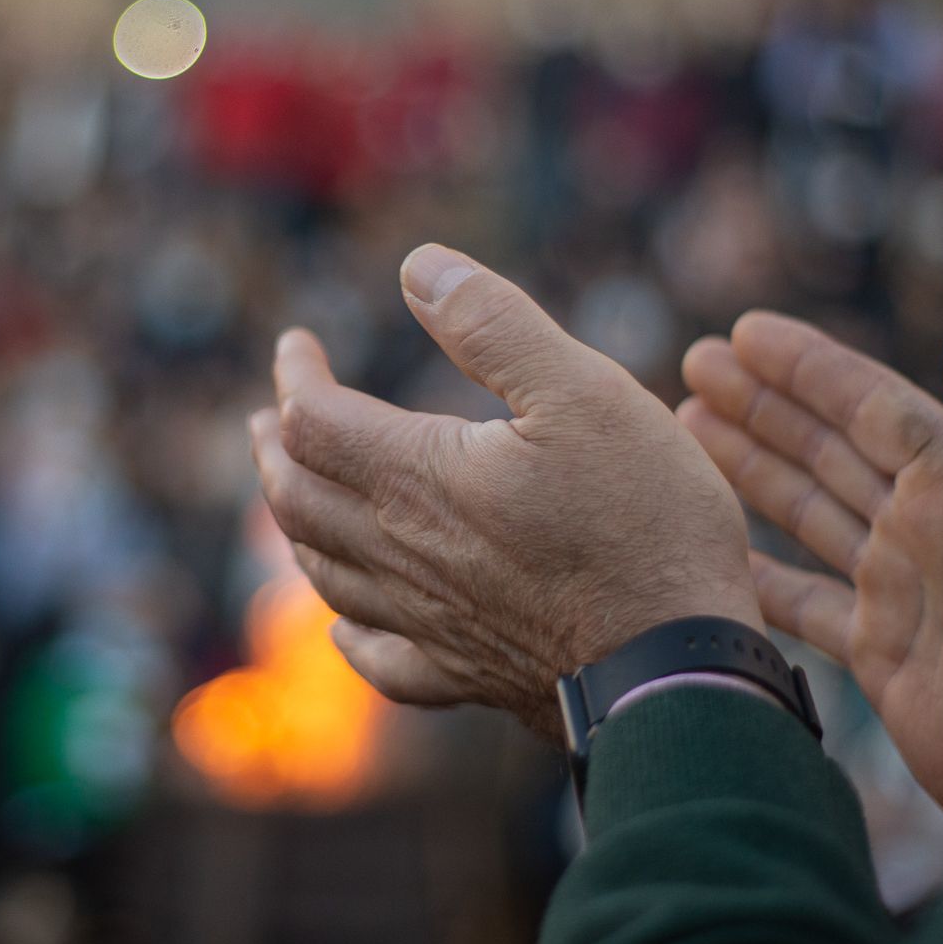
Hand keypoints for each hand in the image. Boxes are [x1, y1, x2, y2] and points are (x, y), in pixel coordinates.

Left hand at [250, 245, 760, 733]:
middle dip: (273, 451)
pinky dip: (347, 633)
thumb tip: (418, 267)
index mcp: (417, 479)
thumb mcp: (583, 390)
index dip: (294, 375)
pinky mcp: (463, 676)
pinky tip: (344, 629)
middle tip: (266, 421)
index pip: (313, 420)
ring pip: (326, 574)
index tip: (296, 343)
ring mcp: (427, 623)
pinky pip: (379, 658)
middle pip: (297, 500)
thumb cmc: (643, 521)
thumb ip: (494, 325)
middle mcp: (402, 555)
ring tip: (294, 496)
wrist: (676, 669)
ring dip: (297, 526)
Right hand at [678, 313, 942, 825]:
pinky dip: (754, 572)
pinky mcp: (880, 655)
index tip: (744, 334)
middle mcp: (924, 531)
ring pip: (807, 511)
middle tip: (696, 363)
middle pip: (829, 448)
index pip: (872, 409)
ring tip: (689, 427)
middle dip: (764, 404)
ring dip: (751, 467)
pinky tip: (710, 550)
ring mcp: (899, 592)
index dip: (810, 370)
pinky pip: (800, 602)